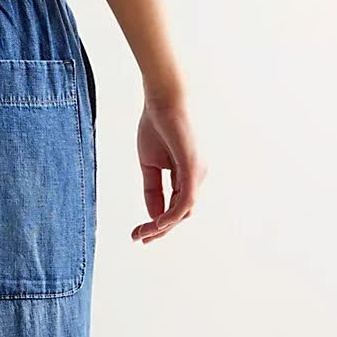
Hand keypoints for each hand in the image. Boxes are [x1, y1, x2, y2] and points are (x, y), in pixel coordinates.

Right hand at [133, 92, 204, 242]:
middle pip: (182, 213)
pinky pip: (185, 202)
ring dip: (163, 227)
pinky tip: (156, 224)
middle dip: (160, 230)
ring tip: (142, 234)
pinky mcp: (193, 169)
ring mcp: (198, 174)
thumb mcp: (150, 163)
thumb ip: (153, 189)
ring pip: (184, 211)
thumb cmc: (157, 124)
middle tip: (138, 239)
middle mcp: (197, 176)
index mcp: (188, 174)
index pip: (176, 206)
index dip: (158, 222)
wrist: (163, 98)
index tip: (138, 233)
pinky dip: (170, 216)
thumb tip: (153, 215)